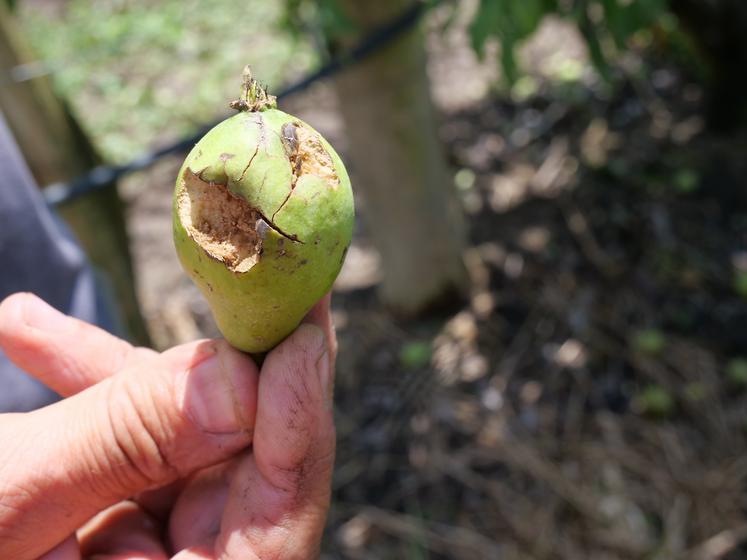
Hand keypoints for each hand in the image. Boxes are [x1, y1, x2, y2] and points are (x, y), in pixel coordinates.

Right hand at [0, 292, 335, 558]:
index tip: (302, 328)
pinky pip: (127, 447)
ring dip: (118, 377)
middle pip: (236, 464)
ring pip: (177, 441)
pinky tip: (24, 336)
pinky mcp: (115, 518)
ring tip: (29, 325)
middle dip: (210, 375)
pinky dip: (86, 399)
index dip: (298, 419)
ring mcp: (156, 547)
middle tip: (227, 283)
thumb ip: (118, 445)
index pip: (278, 517)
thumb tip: (235, 376)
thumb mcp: (7, 507)